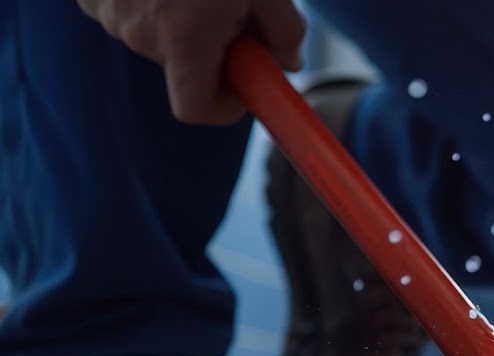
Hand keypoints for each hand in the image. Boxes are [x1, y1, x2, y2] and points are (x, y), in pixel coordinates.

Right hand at [78, 0, 304, 124]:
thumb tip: (287, 62)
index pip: (196, 109)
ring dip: (184, 21)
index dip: (227, 105)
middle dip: (214, 49)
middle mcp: (137, 32)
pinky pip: (130, 11)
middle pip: (183, 69)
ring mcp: (106, 11)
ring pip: (158, 38)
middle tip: (235, 10)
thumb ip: (285, 33)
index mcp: (183, 39)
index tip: (246, 83)